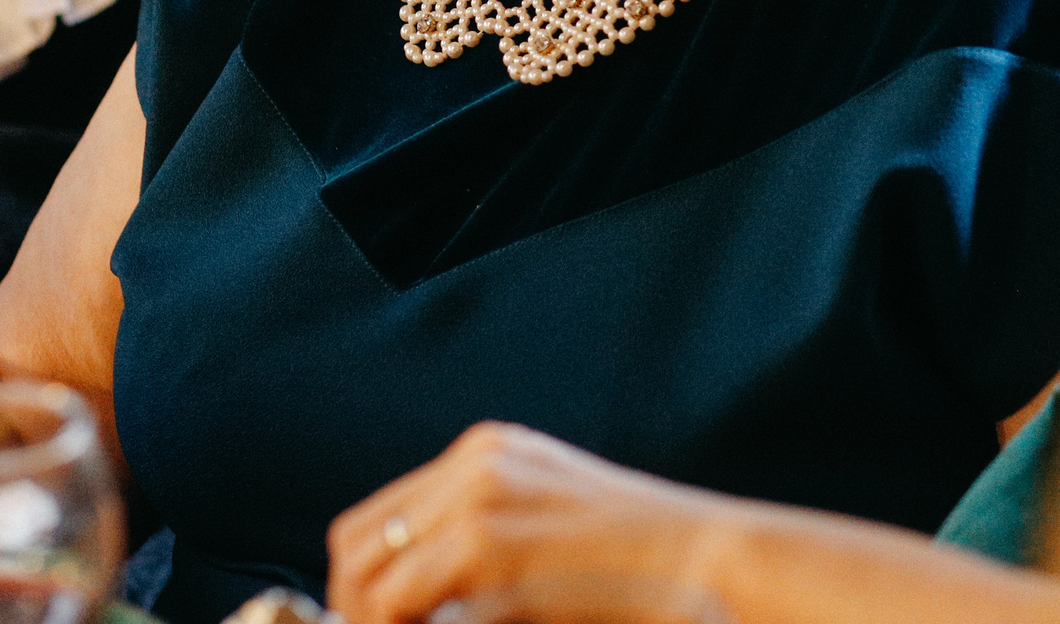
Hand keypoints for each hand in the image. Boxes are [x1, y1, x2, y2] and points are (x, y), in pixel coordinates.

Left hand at [325, 425, 742, 623]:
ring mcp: (478, 495)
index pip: (377, 520)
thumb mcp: (548, 530)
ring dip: (374, 620)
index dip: (360, 585)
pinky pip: (397, 599)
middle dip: (355, 606)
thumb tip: (407, 603)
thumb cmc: (638, 565)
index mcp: (490, 453)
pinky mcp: (486, 540)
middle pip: (357, 542)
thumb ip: (481, 548)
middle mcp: (475, 462)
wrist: (704, 560)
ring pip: (367, 573)